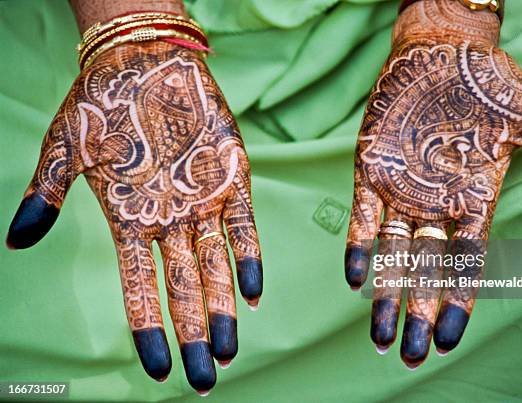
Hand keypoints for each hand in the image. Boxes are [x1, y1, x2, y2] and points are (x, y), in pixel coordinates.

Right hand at [6, 42, 262, 393]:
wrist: (144, 61)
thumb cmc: (100, 103)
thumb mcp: (64, 150)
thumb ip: (45, 194)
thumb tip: (15, 241)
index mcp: (130, 222)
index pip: (138, 289)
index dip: (148, 330)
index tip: (158, 371)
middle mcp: (169, 221)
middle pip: (182, 289)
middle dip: (193, 334)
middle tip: (204, 381)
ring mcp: (201, 203)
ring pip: (214, 267)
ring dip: (222, 310)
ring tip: (226, 353)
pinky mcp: (230, 178)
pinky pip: (244, 226)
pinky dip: (248, 258)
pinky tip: (254, 294)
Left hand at [344, 0, 521, 368]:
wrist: (441, 50)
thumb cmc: (489, 85)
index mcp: (474, 201)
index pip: (466, 265)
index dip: (457, 304)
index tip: (448, 343)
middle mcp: (436, 205)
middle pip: (426, 270)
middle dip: (417, 312)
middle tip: (408, 357)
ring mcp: (402, 191)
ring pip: (392, 253)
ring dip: (386, 294)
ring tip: (378, 336)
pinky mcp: (371, 172)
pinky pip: (363, 218)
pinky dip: (359, 247)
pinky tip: (356, 278)